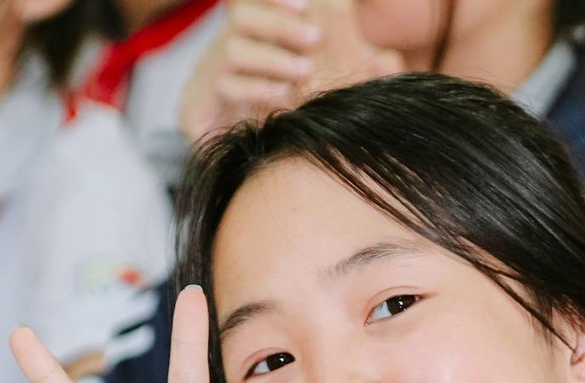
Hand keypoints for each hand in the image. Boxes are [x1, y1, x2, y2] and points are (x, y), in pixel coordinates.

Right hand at [179, 0, 401, 141]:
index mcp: (257, 35)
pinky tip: (281, 97)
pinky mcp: (197, 104)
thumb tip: (387, 61)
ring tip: (303, 73)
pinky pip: (222, 86)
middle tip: (315, 39)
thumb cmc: (292, 121)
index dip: (276, 0)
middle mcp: (231, 48)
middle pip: (242, 15)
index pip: (257, 1)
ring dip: (271, 58)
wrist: (243, 165)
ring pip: (232, 49)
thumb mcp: (327, 92)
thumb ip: (355, 73)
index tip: (309, 5)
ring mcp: (212, 73)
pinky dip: (253, 89)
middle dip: (280, 25)